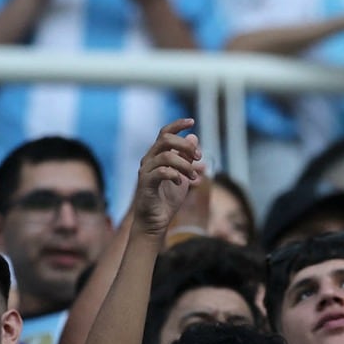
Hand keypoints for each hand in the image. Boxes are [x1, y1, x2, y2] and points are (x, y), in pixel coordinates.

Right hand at [132, 119, 201, 235]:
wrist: (155, 222)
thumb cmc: (167, 200)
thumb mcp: (183, 176)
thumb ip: (187, 158)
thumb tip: (194, 137)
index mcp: (157, 156)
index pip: (164, 133)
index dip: (177, 125)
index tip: (192, 121)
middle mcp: (149, 160)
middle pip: (166, 139)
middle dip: (186, 146)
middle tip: (198, 158)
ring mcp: (146, 171)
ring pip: (167, 156)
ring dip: (185, 165)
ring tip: (193, 177)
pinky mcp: (145, 184)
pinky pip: (161, 172)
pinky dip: (175, 175)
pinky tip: (180, 183)